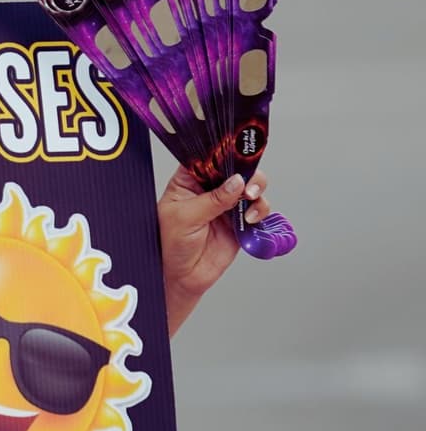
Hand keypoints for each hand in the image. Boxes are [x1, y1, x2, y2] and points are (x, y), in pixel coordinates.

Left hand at [158, 166, 271, 335]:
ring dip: (256, 192)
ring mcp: (226, 205)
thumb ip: (213, 200)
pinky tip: (252, 219)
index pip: (207, 158)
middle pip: (235, 169)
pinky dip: (261, 211)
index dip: (224, 153)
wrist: (181, 277)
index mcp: (188, 181)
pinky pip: (257, 210)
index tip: (238, 153)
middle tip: (248, 186)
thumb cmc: (170, 244)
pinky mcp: (239, 222)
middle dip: (247, 173)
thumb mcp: (185, 217)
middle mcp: (209, 189)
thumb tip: (237, 182)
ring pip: (251, 187)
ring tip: (250, 202)